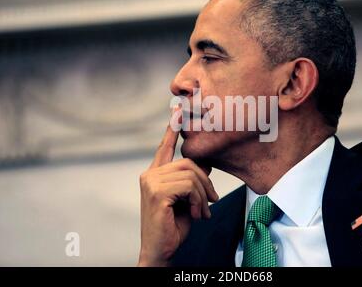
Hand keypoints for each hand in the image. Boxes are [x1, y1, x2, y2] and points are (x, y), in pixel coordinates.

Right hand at [137, 114, 218, 266]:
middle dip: (206, 182)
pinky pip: (189, 186)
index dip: (172, 129)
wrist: (161, 250)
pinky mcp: (156, 192)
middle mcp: (150, 175)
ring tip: (202, 211)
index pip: (165, 147)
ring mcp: (151, 182)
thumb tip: (207, 165)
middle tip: (212, 201)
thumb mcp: (187, 199)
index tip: (178, 110)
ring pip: (191, 174)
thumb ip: (192, 181)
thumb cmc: (173, 226)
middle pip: (188, 162)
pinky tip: (196, 214)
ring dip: (203, 195)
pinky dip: (198, 201)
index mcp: (155, 174)